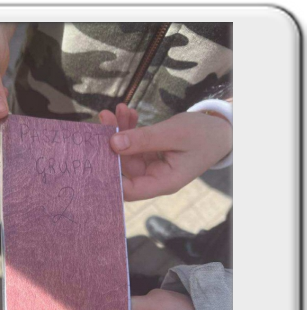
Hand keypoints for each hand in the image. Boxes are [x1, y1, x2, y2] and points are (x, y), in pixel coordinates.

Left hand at [99, 103, 231, 200]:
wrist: (221, 129)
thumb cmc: (204, 135)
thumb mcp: (174, 134)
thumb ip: (143, 140)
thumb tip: (113, 143)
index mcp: (163, 182)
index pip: (129, 190)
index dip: (110, 177)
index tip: (97, 155)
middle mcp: (155, 178)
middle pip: (124, 167)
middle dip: (112, 144)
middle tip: (104, 118)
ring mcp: (152, 166)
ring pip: (127, 152)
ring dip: (119, 131)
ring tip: (113, 110)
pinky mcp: (151, 154)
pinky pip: (134, 144)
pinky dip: (129, 128)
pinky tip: (125, 111)